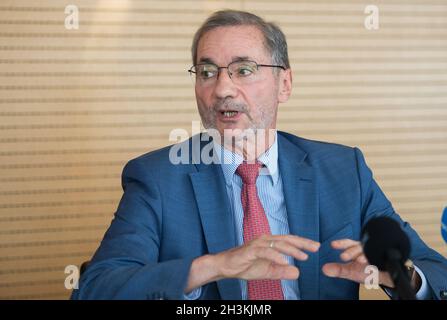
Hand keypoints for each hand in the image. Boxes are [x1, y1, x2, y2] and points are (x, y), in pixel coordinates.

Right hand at [185, 234, 319, 292]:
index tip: (316, 247)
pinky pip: (266, 252)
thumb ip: (282, 271)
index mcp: (270, 243)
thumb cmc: (246, 266)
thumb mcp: (268, 271)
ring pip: (278, 244)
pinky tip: (285, 261)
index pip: (289, 241)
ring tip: (304, 256)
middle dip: (302, 243)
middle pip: (287, 239)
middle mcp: (265, 240)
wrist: (226, 266)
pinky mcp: (251, 250)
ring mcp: (258, 244)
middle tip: (316, 248)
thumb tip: (297, 272)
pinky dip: (276, 256)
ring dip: (292, 250)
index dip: (303, 243)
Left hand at [322, 239, 393, 287]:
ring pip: (369, 251)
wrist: (385, 277)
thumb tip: (324, 269)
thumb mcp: (351, 271)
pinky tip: (372, 265)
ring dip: (363, 255)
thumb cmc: (367, 271)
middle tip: (343, 257)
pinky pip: (381, 258)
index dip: (341, 243)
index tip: (332, 244)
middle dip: (351, 252)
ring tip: (359, 261)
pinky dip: (376, 261)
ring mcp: (376, 253)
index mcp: (357, 249)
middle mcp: (366, 249)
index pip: (348, 243)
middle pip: (358, 247)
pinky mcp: (385, 258)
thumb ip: (338, 269)